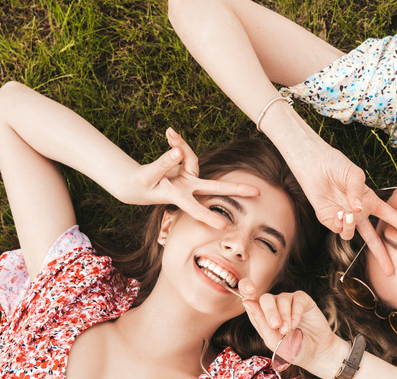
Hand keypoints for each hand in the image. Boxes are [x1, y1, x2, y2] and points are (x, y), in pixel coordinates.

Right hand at [126, 127, 259, 228]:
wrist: (137, 185)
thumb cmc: (142, 185)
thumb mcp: (147, 176)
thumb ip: (163, 164)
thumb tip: (178, 151)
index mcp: (177, 196)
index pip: (194, 207)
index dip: (207, 216)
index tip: (223, 226)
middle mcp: (188, 188)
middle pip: (215, 187)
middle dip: (236, 189)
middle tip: (258, 192)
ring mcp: (188, 178)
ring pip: (191, 158)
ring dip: (181, 144)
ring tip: (170, 133)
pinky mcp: (185, 167)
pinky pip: (183, 151)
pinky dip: (177, 141)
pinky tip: (169, 133)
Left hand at [241, 288, 346, 378]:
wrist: (315, 353)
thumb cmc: (292, 349)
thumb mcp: (273, 341)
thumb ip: (260, 322)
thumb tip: (246, 302)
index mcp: (262, 315)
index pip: (250, 299)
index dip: (247, 290)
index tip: (247, 296)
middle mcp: (274, 306)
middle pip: (265, 298)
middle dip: (269, 312)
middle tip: (275, 326)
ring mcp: (288, 302)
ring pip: (281, 299)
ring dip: (284, 316)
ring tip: (288, 331)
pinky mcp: (303, 300)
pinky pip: (296, 300)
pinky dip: (295, 313)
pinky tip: (296, 325)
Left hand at [290, 141, 396, 275]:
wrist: (315, 166)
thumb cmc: (337, 166)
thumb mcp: (354, 175)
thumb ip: (358, 192)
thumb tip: (357, 210)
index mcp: (370, 202)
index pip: (391, 217)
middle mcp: (359, 213)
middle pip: (374, 239)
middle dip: (382, 256)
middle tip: (390, 272)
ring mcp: (345, 219)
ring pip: (352, 236)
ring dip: (351, 227)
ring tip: (347, 213)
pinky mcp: (330, 220)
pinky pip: (339, 230)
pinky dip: (341, 224)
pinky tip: (338, 211)